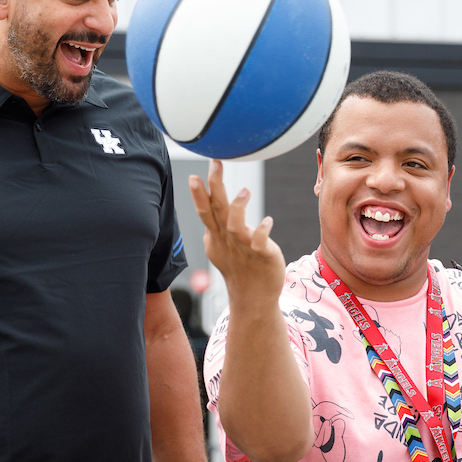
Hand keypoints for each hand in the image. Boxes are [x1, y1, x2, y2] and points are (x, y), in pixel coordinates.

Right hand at [189, 160, 284, 303]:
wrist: (252, 297)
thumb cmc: (238, 269)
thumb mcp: (220, 247)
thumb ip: (213, 229)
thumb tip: (207, 215)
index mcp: (217, 235)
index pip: (205, 211)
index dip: (199, 194)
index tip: (194, 175)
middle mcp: (228, 239)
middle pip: (217, 211)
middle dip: (214, 187)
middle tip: (215, 164)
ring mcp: (244, 247)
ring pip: (235, 226)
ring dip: (238, 208)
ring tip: (244, 190)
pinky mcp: (262, 255)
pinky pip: (260, 242)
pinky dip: (261, 231)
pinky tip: (268, 220)